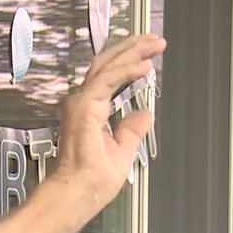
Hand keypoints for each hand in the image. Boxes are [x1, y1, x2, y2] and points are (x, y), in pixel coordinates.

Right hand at [51, 33, 165, 212]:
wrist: (79, 193)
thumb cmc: (91, 181)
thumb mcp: (122, 151)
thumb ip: (131, 130)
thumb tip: (143, 114)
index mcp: (90, 112)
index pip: (109, 77)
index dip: (129, 62)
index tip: (148, 55)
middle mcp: (83, 103)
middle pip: (108, 65)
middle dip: (132, 49)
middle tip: (153, 39)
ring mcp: (82, 103)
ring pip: (108, 67)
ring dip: (132, 53)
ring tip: (153, 44)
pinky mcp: (85, 106)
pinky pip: (109, 80)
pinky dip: (128, 70)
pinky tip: (145, 65)